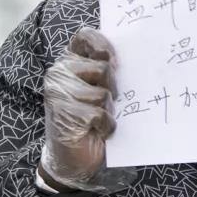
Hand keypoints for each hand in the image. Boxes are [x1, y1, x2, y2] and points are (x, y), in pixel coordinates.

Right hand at [39, 27, 135, 192]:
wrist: (73, 160)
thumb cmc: (91, 120)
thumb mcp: (101, 89)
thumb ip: (108, 69)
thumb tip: (137, 56)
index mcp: (69, 62)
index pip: (85, 36)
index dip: (104, 45)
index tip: (116, 62)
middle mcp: (59, 73)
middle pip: (102, 66)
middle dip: (112, 86)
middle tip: (107, 102)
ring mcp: (59, 93)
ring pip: (103, 93)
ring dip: (109, 110)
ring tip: (99, 119)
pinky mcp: (64, 113)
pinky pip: (100, 113)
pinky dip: (106, 125)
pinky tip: (97, 131)